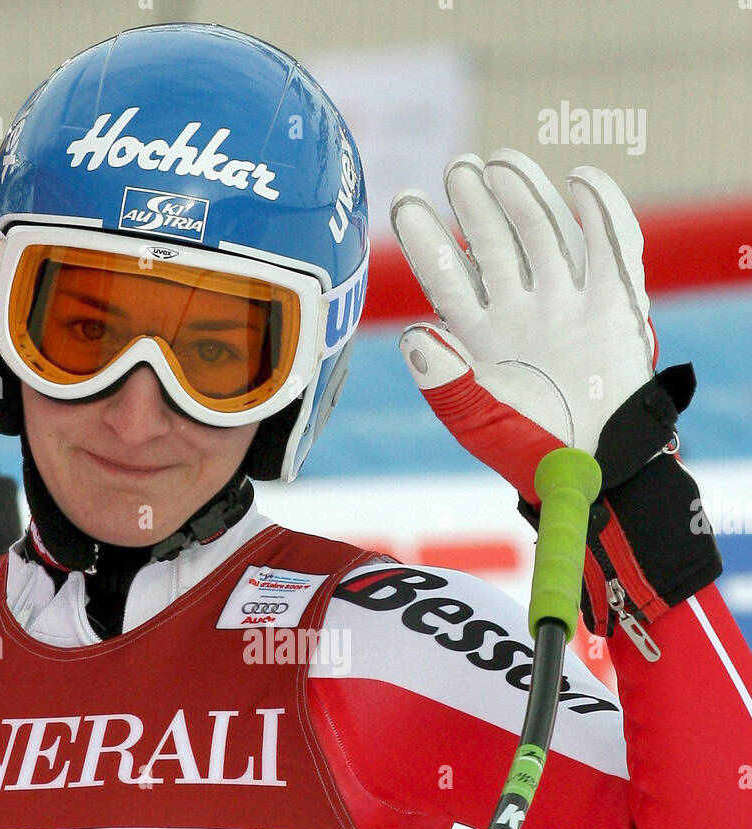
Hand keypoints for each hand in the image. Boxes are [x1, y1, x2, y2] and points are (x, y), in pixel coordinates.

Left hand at [391, 149, 656, 503]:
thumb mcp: (477, 423)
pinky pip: (610, 248)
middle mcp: (520, 310)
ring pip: (544, 235)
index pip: (447, 277)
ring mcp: (566, 303)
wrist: (595, 472)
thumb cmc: (529, 453)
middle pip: (495, 243)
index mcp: (479, 336)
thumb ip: (445, 383)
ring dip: (525, 196)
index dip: (427, 241)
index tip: (406, 203)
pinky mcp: (614, 305)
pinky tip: (581, 180)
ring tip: (503, 164)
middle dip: (475, 205)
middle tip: (458, 169)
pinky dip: (601, 211)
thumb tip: (414, 335)